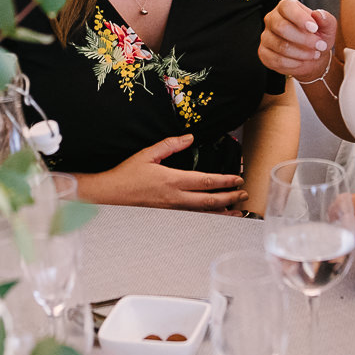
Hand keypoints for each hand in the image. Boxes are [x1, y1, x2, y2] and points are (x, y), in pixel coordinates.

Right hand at [78, 134, 246, 210]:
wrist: (111, 195)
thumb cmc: (127, 174)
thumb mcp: (148, 154)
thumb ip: (170, 145)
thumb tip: (189, 137)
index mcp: (172, 180)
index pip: (205, 181)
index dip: (224, 181)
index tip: (237, 179)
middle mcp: (175, 198)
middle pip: (209, 200)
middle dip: (229, 197)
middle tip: (244, 193)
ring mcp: (172, 210)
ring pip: (203, 212)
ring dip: (222, 211)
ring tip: (237, 210)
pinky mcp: (167, 215)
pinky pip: (193, 217)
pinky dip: (207, 217)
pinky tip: (215, 217)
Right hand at [259, 0, 335, 82]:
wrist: (312, 55)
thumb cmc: (318, 37)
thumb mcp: (327, 27)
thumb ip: (326, 19)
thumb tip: (318, 14)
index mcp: (286, 7)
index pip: (287, 7)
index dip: (300, 18)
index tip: (314, 28)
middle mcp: (272, 19)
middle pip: (281, 27)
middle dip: (304, 39)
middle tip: (319, 45)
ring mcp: (266, 36)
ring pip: (280, 46)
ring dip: (301, 53)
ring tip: (314, 54)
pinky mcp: (264, 52)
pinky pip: (276, 60)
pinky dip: (293, 63)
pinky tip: (302, 61)